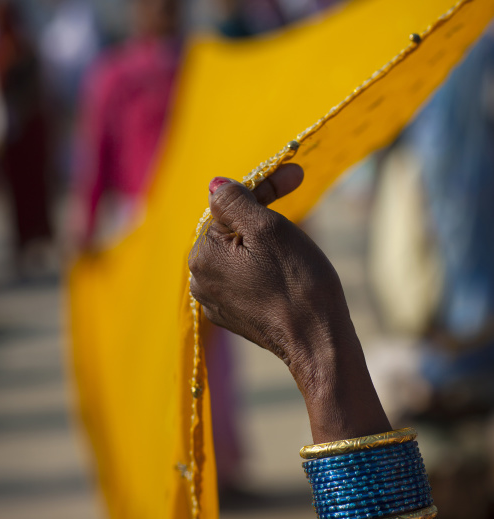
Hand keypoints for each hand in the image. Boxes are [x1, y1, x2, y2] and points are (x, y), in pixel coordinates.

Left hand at [188, 166, 378, 434]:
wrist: (318, 342)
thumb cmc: (297, 282)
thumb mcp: (268, 229)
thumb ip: (236, 201)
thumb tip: (215, 184)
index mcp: (202, 256)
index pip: (228, 207)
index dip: (263, 188)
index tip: (294, 175)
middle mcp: (200, 280)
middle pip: (232, 229)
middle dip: (263, 212)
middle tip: (297, 194)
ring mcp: (216, 301)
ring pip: (240, 252)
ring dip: (265, 239)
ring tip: (295, 240)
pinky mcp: (235, 316)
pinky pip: (246, 276)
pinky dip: (265, 265)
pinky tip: (288, 268)